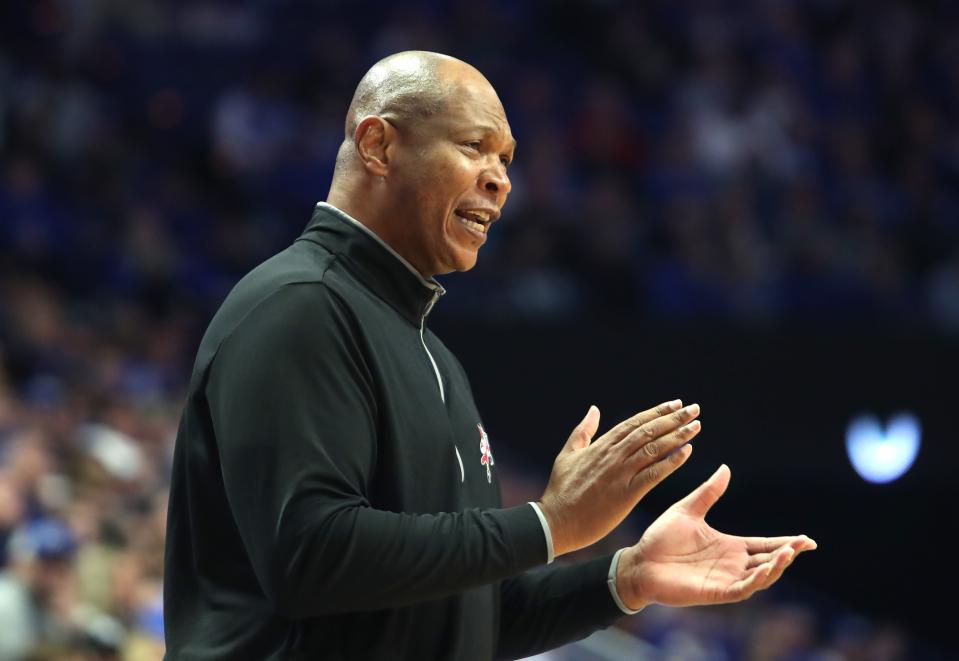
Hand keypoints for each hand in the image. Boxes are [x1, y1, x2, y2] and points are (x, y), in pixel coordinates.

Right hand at [537, 400, 701, 556]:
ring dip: (677, 436)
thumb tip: (594, 409)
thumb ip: (583, 431)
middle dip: (673, 419)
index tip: (676, 404)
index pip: (634, 423)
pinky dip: (670, 462)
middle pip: (648, 431)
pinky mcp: (625, 494)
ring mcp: (620, 474)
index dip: (657, 412)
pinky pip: (653, 474)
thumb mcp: (568, 454)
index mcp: (601, 446)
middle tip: (694, 410)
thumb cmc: (561, 490)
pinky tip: (686, 452)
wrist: (555, 521)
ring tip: (695, 426)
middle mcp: (613, 455)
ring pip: (653, 449)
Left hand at [616, 465, 816, 609]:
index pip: (765, 544)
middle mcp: (732, 564)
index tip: (807, 539)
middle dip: (788, 553)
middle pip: (769, 560)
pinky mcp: (715, 591)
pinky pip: (743, 588)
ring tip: (789, 552)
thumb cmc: (660, 538)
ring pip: (761, 576)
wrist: (639, 561)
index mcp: (729, 545)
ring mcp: (726, 579)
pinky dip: (757, 580)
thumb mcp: (688, 510)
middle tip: (805, 544)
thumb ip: (708, 492)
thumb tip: (725, 468)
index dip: (786, 542)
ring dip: (777, 566)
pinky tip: (766, 567)